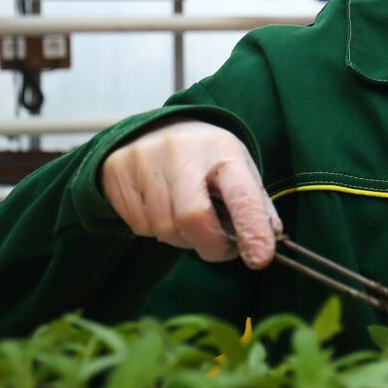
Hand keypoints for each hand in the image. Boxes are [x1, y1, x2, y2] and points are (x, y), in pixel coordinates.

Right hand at [100, 119, 280, 268]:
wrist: (155, 130)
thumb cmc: (205, 158)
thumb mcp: (236, 170)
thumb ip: (254, 205)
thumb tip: (270, 239)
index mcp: (222, 149)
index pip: (240, 193)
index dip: (252, 228)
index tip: (260, 258)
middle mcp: (182, 150)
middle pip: (193, 217)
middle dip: (210, 246)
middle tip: (220, 249)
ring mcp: (145, 159)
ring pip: (164, 228)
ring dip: (182, 238)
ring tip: (187, 218)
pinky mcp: (117, 172)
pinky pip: (139, 226)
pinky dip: (156, 229)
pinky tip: (161, 208)